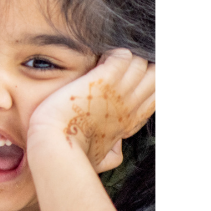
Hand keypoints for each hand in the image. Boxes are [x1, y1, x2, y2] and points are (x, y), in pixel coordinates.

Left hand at [29, 49, 158, 171]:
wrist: (55, 143)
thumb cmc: (71, 152)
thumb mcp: (101, 157)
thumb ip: (114, 151)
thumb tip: (117, 145)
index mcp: (129, 122)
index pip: (155, 97)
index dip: (147, 87)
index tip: (132, 82)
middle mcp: (129, 106)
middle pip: (154, 77)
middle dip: (142, 68)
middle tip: (120, 67)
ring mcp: (118, 92)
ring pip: (141, 64)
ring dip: (127, 59)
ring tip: (108, 62)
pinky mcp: (102, 80)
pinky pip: (122, 56)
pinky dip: (115, 53)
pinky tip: (102, 58)